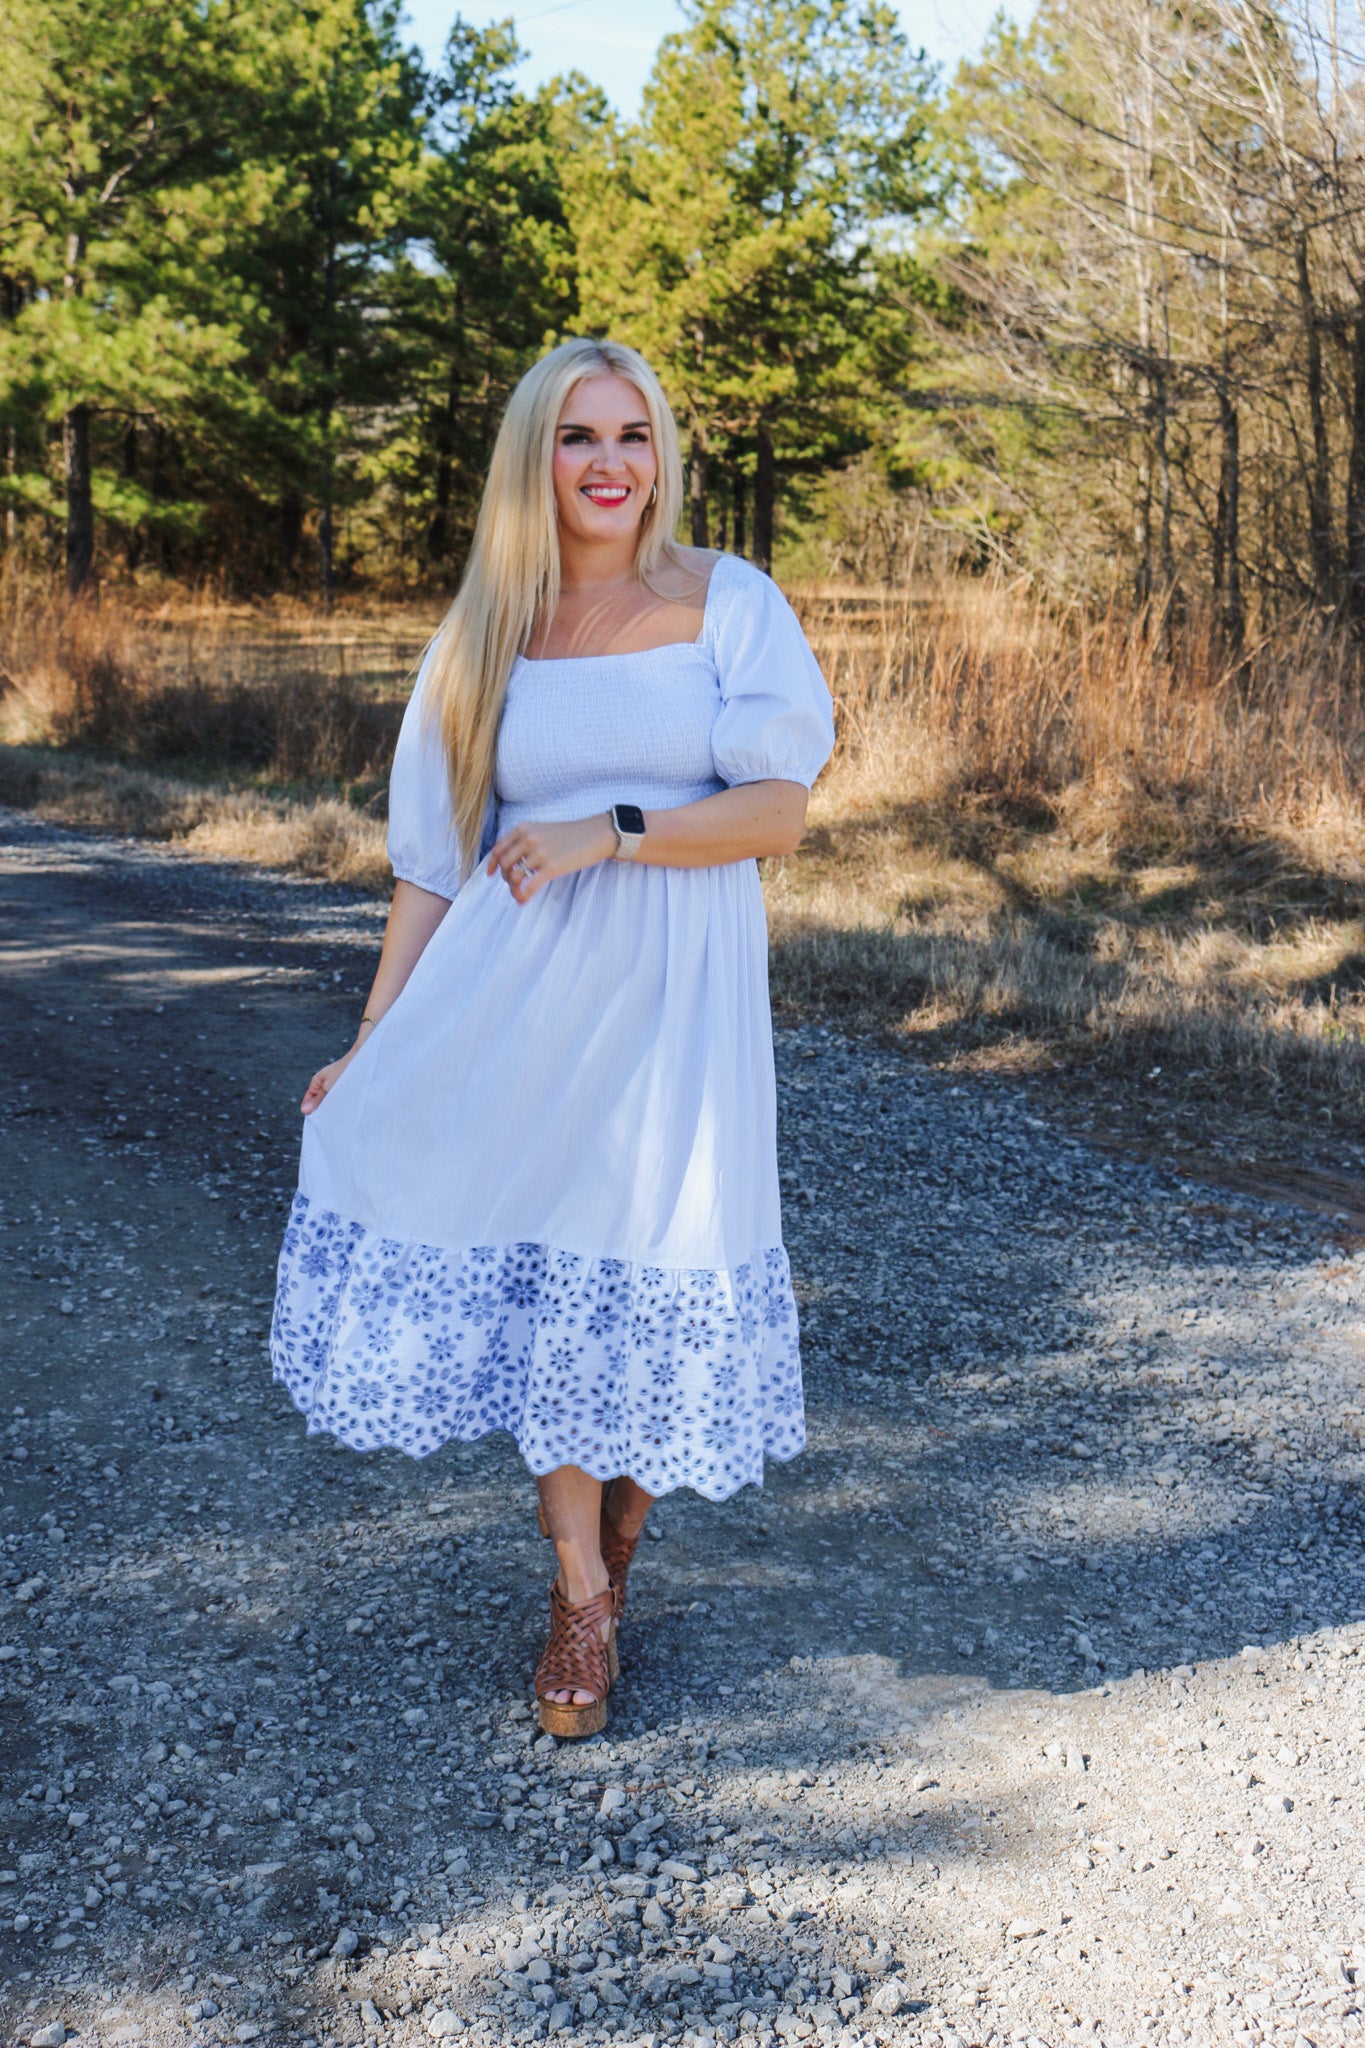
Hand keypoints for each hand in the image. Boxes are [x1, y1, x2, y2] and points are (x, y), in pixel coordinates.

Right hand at [301, 1025, 371, 1114]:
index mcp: (316, 1082)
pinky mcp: (344, 1088)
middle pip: (319, 1102)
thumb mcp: (329, 1087)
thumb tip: (304, 1110)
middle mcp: (324, 1084)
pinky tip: (345, 1110)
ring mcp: (334, 1086)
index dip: (310, 1110)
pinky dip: (340, 1104)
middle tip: (327, 1122)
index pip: (308, 1100)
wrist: (362, 1058)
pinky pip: (339, 1098)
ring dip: (332, 1108)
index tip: (316, 1122)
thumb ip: (317, 1100)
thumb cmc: (344, 1070)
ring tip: (337, 1116)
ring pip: (330, 1101)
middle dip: (322, 1111)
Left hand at [486, 814, 616, 902]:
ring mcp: (539, 853)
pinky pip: (529, 886)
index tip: (490, 874)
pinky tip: (523, 901)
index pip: (499, 848)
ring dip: (514, 889)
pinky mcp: (552, 867)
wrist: (595, 834)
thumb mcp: (543, 829)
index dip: (492, 863)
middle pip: (505, 865)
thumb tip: (514, 860)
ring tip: (519, 894)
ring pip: (515, 877)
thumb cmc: (572, 834)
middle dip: (505, 878)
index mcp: (524, 828)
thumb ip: (526, 840)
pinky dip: (523, 896)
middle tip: (513, 885)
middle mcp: (528, 839)